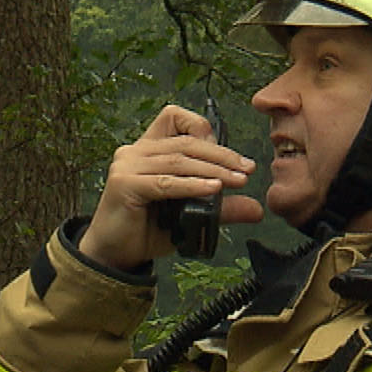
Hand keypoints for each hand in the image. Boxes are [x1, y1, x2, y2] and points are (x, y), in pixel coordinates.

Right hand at [79, 104, 261, 268]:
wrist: (114, 254)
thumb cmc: (147, 231)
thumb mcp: (189, 215)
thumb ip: (219, 208)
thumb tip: (256, 209)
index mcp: (147, 149)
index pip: (174, 117)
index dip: (204, 128)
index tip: (230, 155)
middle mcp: (134, 151)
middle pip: (185, 142)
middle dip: (221, 155)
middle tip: (247, 169)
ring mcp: (127, 166)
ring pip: (178, 160)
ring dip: (212, 170)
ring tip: (237, 181)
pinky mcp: (124, 184)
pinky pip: (166, 182)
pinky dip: (192, 185)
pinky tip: (213, 190)